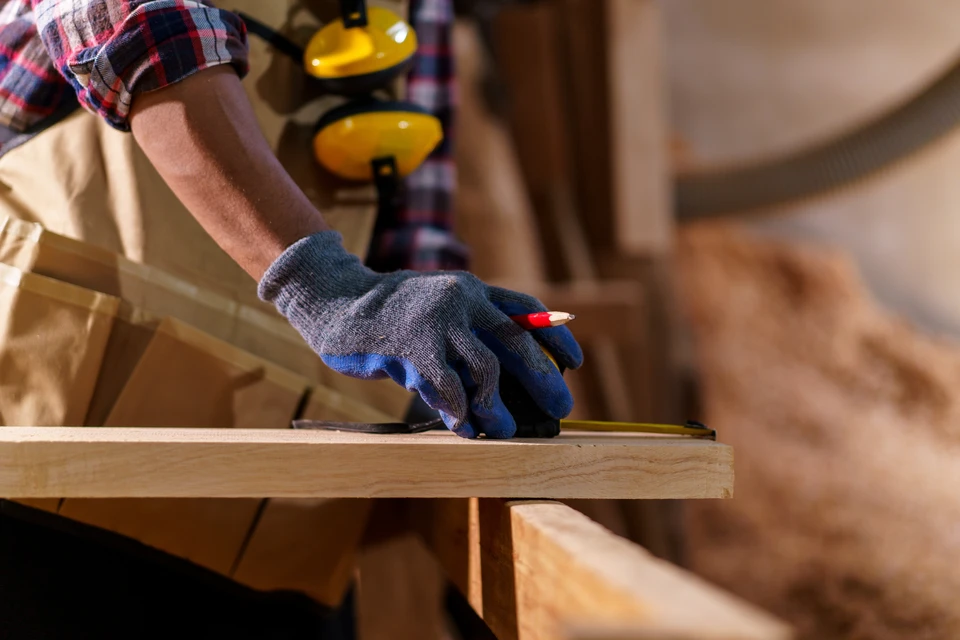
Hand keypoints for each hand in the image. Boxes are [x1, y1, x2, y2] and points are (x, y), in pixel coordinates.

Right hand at [259, 231, 582, 437]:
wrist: (337, 302)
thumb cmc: (390, 315)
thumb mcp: (436, 308)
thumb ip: (467, 333)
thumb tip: (503, 381)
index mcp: (471, 290)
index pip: (526, 311)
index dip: (554, 337)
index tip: (574, 363)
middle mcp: (461, 300)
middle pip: (517, 342)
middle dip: (543, 379)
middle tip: (559, 407)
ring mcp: (438, 322)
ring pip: (487, 369)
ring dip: (498, 406)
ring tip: (503, 428)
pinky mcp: (414, 347)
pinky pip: (449, 388)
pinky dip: (460, 412)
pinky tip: (464, 427)